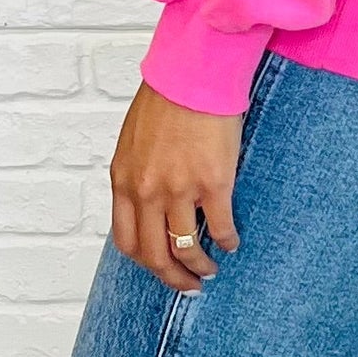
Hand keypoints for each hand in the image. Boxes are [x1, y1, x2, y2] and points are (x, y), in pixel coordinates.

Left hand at [109, 79, 244, 291]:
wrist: (194, 71)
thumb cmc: (166, 95)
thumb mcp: (134, 139)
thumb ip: (137, 173)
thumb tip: (147, 200)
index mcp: (125, 180)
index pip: (127, 241)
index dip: (144, 261)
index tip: (159, 267)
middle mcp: (148, 191)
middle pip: (154, 255)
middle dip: (172, 277)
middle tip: (187, 285)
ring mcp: (180, 189)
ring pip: (186, 249)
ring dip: (200, 267)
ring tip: (210, 269)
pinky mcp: (213, 182)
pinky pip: (220, 226)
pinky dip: (227, 241)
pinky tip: (232, 242)